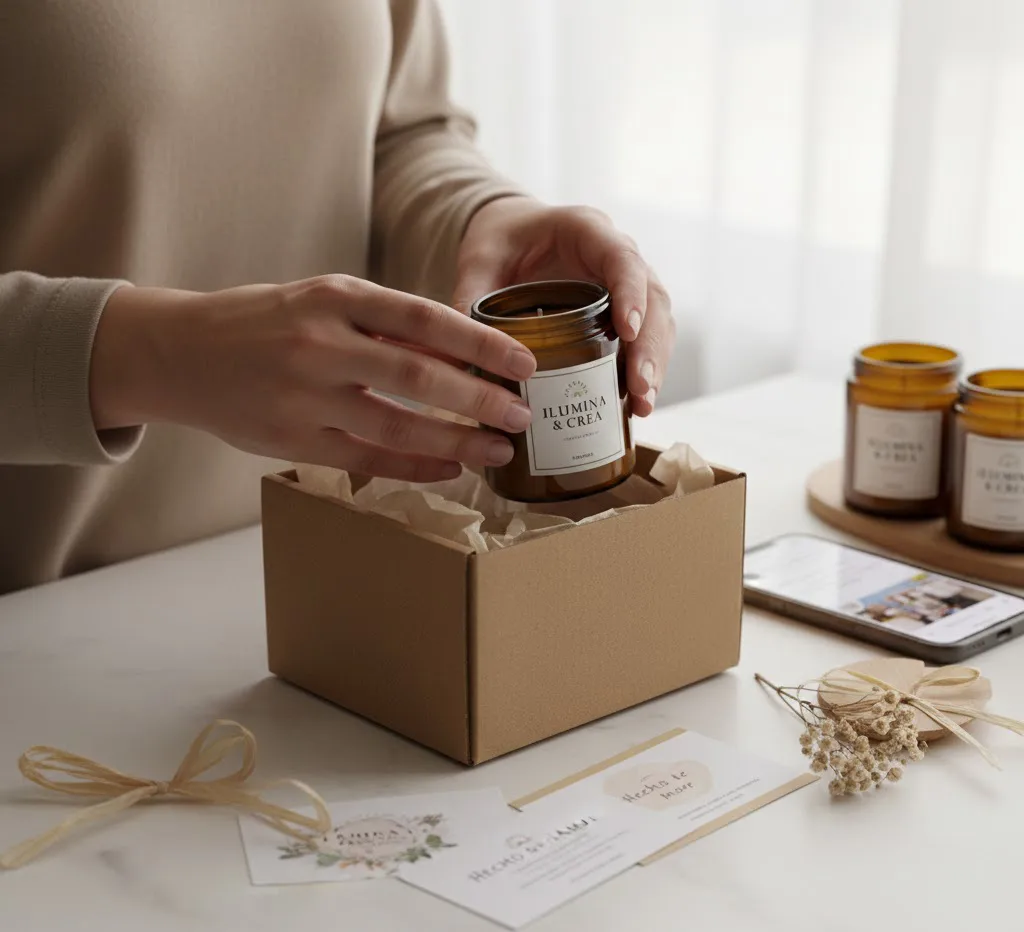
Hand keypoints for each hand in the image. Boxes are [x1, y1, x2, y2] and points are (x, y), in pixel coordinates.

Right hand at [89, 275, 537, 480]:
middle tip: (521, 414)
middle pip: (418, 376)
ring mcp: (303, 395)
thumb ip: (382, 322)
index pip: (423, 317)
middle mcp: (320, 342)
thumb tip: (460, 351)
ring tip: (496, 450)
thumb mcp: (321, 299)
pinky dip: (413, 466)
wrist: (178, 353)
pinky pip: (367, 459)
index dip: (480, 341)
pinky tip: (448, 468)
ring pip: (397, 425)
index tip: (522, 361)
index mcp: (333, 296)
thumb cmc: (263, 322)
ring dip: (456, 442)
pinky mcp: (291, 439)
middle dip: (479, 399)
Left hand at [453, 197, 674, 415]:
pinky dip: (643, 371)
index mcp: (586, 230)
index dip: (631, 293)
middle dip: (649, 346)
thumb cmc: (499, 242)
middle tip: (640, 389)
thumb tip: (456, 359)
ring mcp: (627, 286)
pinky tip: (633, 407)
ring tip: (641, 407)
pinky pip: (645, 340)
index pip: (621, 258)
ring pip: (658, 323)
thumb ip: (470, 298)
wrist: (510, 238)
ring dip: (654, 365)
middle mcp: (616, 256)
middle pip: (653, 299)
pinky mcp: (624, 313)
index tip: (627, 331)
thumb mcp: (479, 262)